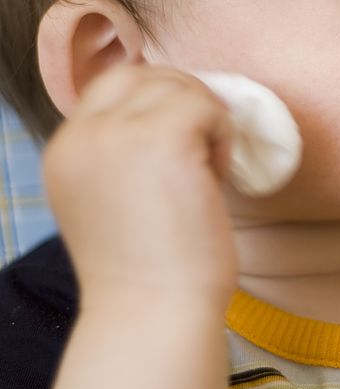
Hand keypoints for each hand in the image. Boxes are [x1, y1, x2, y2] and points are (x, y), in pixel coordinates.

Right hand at [42, 63, 238, 311]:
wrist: (155, 314)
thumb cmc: (151, 273)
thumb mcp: (116, 202)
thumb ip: (125, 157)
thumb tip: (179, 118)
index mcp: (67, 151)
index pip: (111, 86)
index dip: (158, 101)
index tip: (185, 142)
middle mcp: (83, 135)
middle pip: (144, 74)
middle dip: (185, 101)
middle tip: (204, 153)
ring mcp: (118, 133)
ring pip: (179, 86)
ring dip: (207, 121)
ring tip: (208, 173)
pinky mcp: (162, 138)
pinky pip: (207, 106)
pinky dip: (222, 134)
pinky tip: (217, 177)